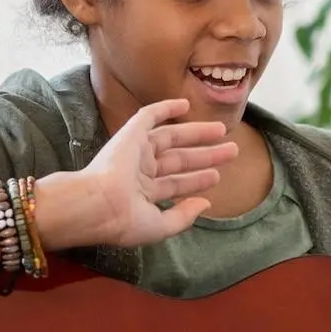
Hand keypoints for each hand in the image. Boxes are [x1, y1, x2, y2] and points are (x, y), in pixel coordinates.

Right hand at [36, 98, 238, 248]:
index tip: (217, 176)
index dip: (197, 181)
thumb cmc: (125, 221)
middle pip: (180, 160)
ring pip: (171, 138)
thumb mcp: (159, 226)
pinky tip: (186, 105)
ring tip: (222, 130)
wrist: (98, 204)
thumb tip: (205, 204)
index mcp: (142, 194)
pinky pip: (148, 116)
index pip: (176, 184)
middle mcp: (139, 171)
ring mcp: (135, 152)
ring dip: (196, 133)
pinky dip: (165, 108)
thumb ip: (183, 217)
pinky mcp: (130, 135)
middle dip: (205, 156)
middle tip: (232, 151)